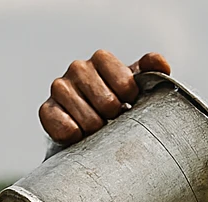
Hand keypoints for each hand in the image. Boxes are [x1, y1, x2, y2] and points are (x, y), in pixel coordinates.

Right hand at [39, 50, 171, 145]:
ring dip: (97, 130)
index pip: (124, 82)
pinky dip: (74, 134)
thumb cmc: (117, 103)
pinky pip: (62, 125)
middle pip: (107, 103)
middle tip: (113, 120)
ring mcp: (60, 88)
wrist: (91, 127)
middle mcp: (79, 68)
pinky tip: (80, 135)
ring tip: (99, 129)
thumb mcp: (136, 86)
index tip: (129, 105)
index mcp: (102, 59)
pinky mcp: (47, 109)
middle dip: (114, 118)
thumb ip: (150, 71)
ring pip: (88, 118)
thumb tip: (161, 65)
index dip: (130, 100)